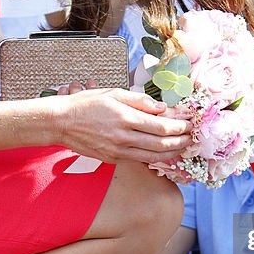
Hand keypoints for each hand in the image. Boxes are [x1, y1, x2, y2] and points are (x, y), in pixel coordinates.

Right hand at [56, 88, 191, 164]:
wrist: (61, 122)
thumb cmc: (86, 104)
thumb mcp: (114, 93)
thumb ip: (140, 101)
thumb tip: (162, 108)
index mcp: (126, 117)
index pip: (161, 126)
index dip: (179, 126)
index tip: (190, 123)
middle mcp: (124, 137)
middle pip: (161, 144)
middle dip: (181, 141)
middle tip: (192, 137)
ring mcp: (118, 151)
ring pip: (153, 156)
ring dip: (172, 153)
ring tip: (184, 147)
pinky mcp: (113, 159)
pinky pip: (139, 160)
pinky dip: (155, 158)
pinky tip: (163, 153)